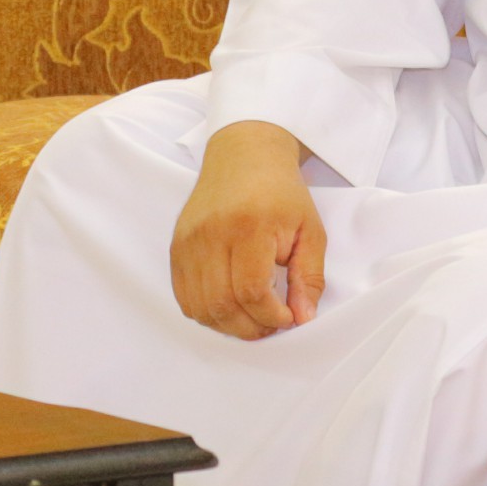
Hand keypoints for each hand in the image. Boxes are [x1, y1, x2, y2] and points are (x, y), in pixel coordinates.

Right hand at [169, 121, 325, 338]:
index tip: (289, 318)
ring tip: (253, 319)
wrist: (243, 158)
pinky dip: (207, 312)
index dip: (271, 315)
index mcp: (249, 228)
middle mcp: (210, 236)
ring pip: (199, 306)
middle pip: (221, 304)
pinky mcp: (175, 249)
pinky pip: (184, 296)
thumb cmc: (281, 193)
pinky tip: (231, 307)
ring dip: (227, 324)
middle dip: (250, 327)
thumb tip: (303, 318)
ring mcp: (187, 244)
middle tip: (272, 325)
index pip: (251, 290)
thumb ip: (309, 276)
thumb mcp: (310, 230)